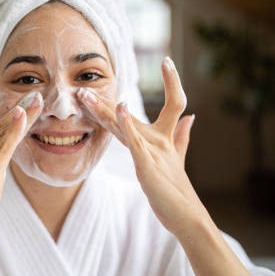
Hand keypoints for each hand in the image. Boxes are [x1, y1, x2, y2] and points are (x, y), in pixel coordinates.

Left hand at [78, 57, 207, 235]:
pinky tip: (120, 107)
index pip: (165, 103)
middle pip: (128, 113)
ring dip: (103, 109)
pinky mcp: (147, 164)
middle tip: (82, 86)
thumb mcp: (178, 158)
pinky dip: (126, 124)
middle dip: (102, 101)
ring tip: (86, 93)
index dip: (169, 82)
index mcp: (162, 138)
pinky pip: (134, 142)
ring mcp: (152, 150)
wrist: (185, 214)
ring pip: (124, 124)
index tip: (167, 61)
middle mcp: (157, 139)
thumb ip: (182, 137)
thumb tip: (192, 117)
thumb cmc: (176, 189)